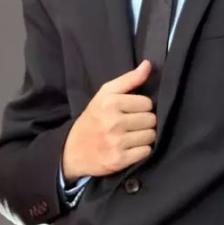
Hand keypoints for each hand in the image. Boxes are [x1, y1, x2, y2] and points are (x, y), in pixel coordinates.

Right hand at [61, 59, 155, 181]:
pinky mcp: (119, 160)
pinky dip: (142, 150)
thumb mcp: (106, 93)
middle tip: (132, 124)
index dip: (142, 106)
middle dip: (144, 121)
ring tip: (132, 135)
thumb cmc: (94, 117)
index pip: (147, 103)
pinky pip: (146, 152)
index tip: (131, 110)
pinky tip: (131, 147)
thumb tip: (148, 64)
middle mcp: (113, 122)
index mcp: (110, 102)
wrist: (72, 149)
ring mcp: (116, 142)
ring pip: (150, 136)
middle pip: (151, 119)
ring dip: (145, 136)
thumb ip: (129, 79)